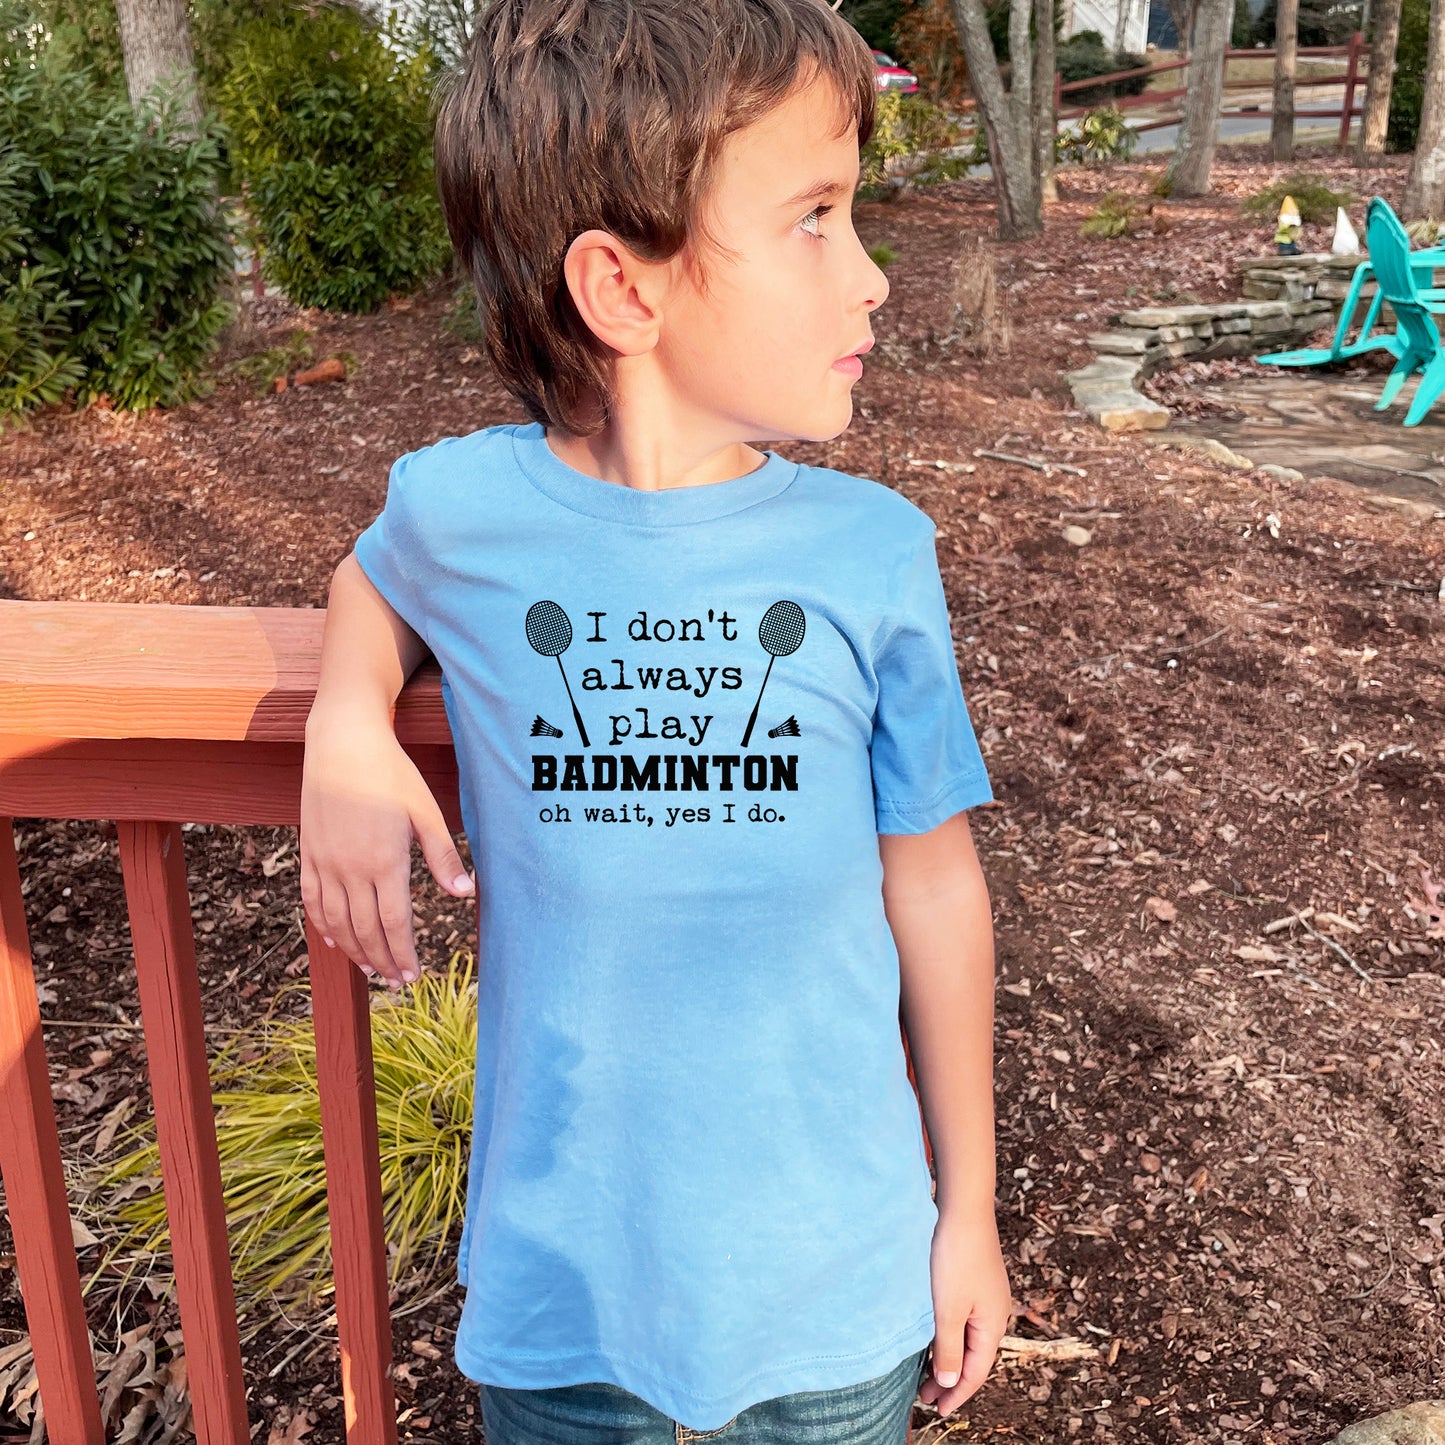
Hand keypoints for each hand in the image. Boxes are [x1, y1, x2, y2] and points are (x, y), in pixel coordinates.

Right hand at [300, 708, 473, 988]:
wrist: (342, 743)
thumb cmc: (391, 773)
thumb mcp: (425, 810)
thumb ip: (443, 855)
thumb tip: (465, 893)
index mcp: (384, 861)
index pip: (394, 923)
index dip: (403, 953)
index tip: (413, 976)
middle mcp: (350, 868)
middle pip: (364, 930)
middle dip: (382, 960)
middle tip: (396, 982)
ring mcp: (325, 862)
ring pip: (336, 921)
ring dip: (353, 950)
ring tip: (371, 969)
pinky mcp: (309, 852)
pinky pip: (311, 899)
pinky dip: (322, 925)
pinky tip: (333, 939)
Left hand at [918, 1203, 1011, 1416]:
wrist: (962, 1208)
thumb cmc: (955, 1257)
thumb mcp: (947, 1309)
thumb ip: (948, 1348)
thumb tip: (950, 1382)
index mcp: (993, 1324)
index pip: (975, 1371)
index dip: (956, 1393)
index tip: (938, 1410)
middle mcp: (994, 1313)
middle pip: (973, 1357)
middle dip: (950, 1379)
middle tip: (924, 1396)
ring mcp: (986, 1295)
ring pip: (967, 1338)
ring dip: (948, 1356)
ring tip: (925, 1372)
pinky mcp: (974, 1280)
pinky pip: (964, 1319)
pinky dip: (949, 1335)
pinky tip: (934, 1335)